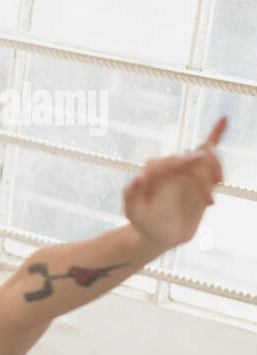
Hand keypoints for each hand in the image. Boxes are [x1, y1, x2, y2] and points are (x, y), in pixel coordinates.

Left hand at [124, 117, 226, 251]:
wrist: (161, 235)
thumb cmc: (145, 224)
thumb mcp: (134, 213)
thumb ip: (131, 196)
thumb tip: (137, 177)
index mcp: (151, 171)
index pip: (170, 161)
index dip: (185, 164)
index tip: (200, 170)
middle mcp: (169, 166)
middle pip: (191, 160)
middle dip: (202, 179)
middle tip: (209, 202)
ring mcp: (184, 169)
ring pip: (205, 157)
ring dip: (215, 173)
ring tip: (211, 201)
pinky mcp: (198, 173)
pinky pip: (207, 149)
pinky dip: (216, 134)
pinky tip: (224, 119)